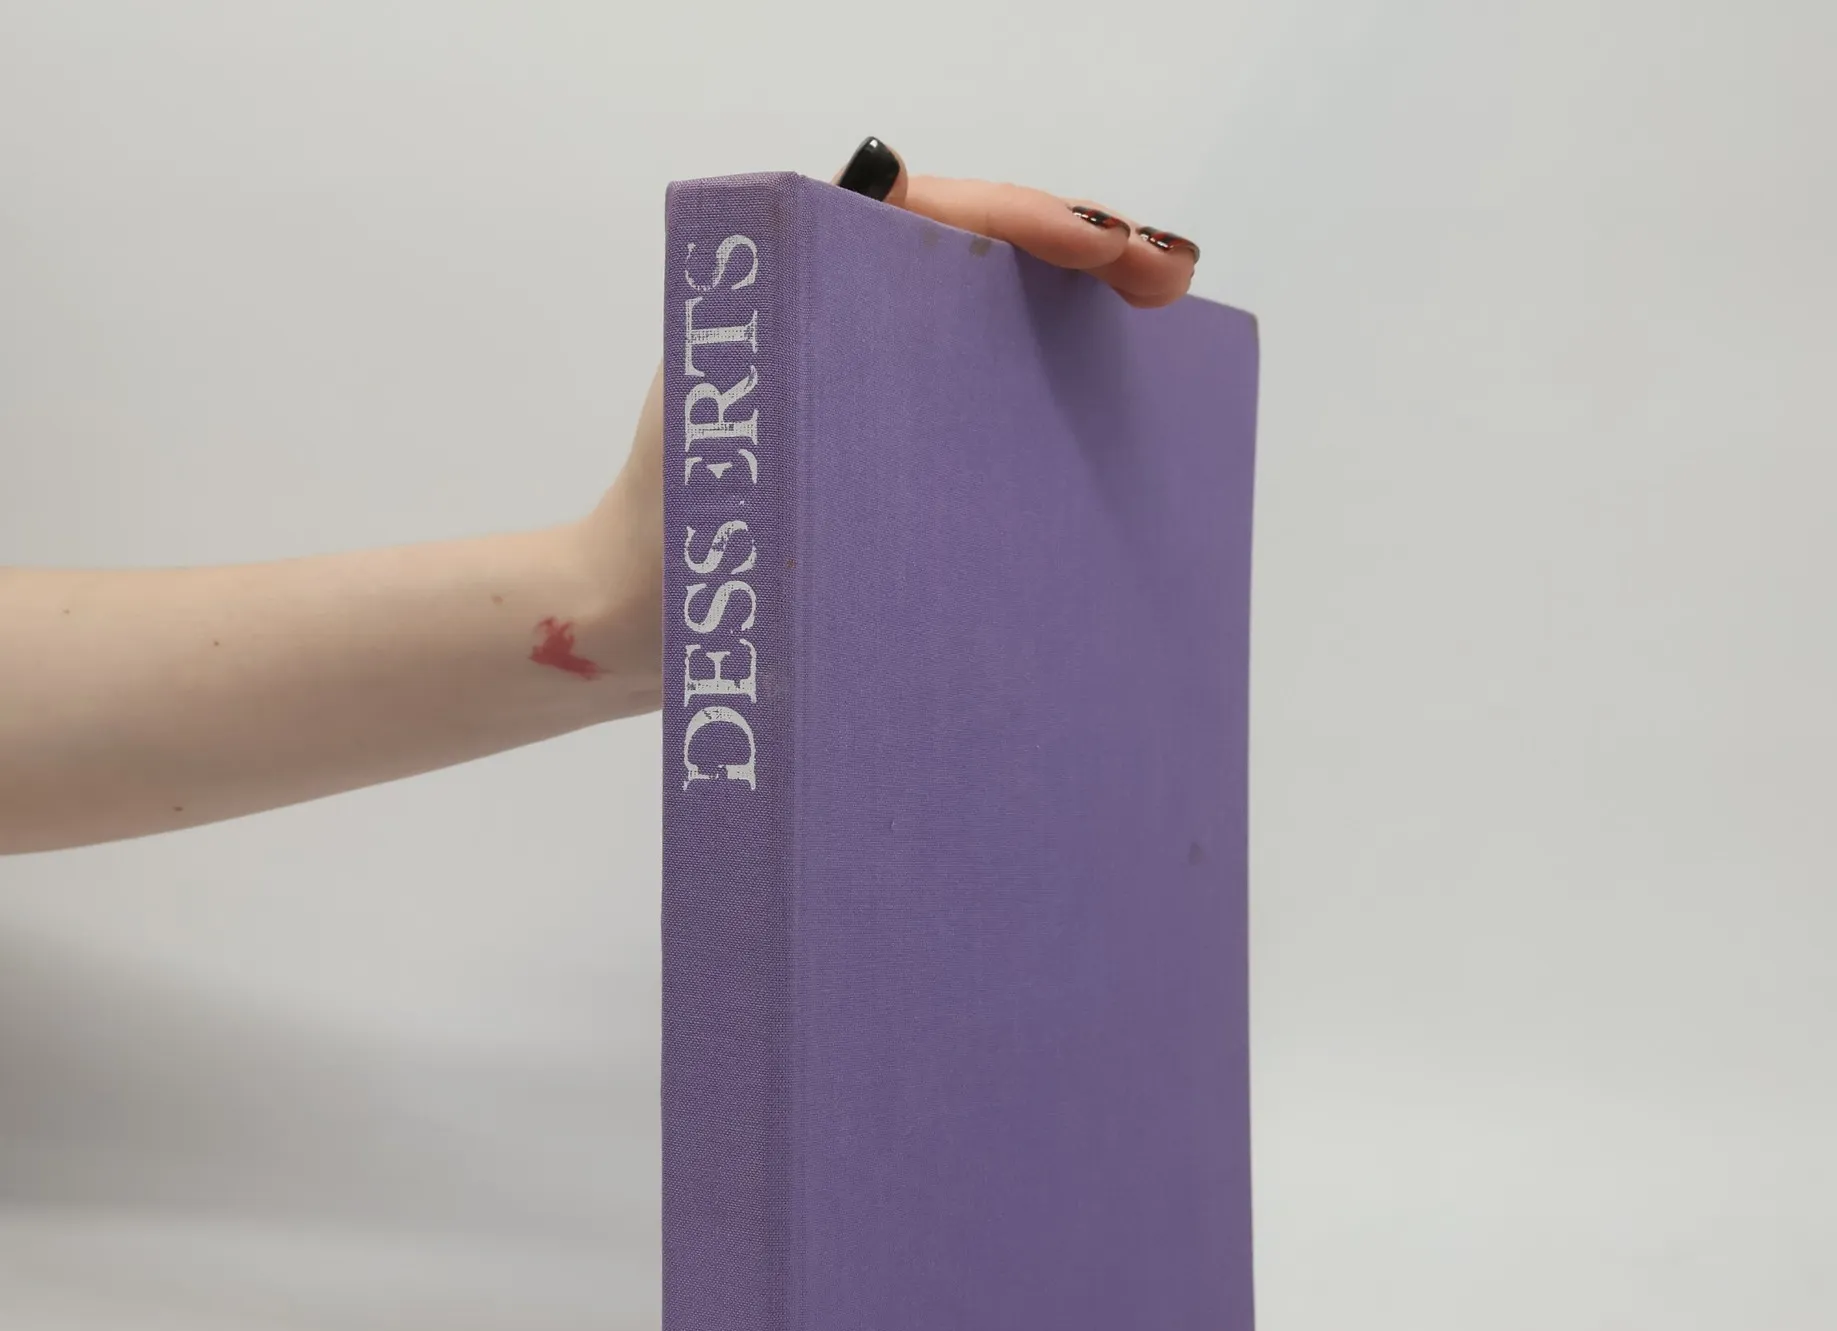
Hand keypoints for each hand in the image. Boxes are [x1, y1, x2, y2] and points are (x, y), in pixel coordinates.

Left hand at [578, 141, 1203, 701]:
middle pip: (1000, 273)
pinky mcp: (909, 478)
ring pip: (1011, 351)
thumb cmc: (670, 512)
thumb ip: (789, 292)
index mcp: (826, 284)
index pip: (952, 220)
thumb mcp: (727, 393)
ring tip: (1165, 344)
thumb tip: (892, 178)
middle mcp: (869, 332)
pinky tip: (1113, 457)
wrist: (647, 626)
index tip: (1108, 250)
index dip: (1039, 221)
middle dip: (1091, 262)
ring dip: (1087, 345)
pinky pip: (995, 435)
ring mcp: (897, 406)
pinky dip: (1056, 434)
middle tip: (1168, 285)